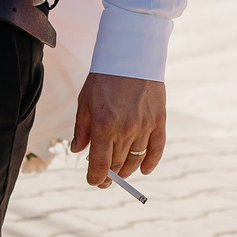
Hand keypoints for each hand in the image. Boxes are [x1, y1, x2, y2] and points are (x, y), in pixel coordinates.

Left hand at [72, 72, 164, 188]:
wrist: (130, 56)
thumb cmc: (104, 78)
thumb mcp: (85, 102)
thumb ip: (82, 128)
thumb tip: (78, 150)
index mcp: (103, 126)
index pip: (100, 164)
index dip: (96, 177)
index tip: (94, 181)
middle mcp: (125, 129)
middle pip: (118, 164)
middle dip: (110, 176)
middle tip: (105, 180)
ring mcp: (144, 126)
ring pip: (136, 159)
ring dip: (127, 170)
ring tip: (121, 173)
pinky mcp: (159, 121)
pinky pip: (156, 149)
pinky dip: (151, 163)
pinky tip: (144, 170)